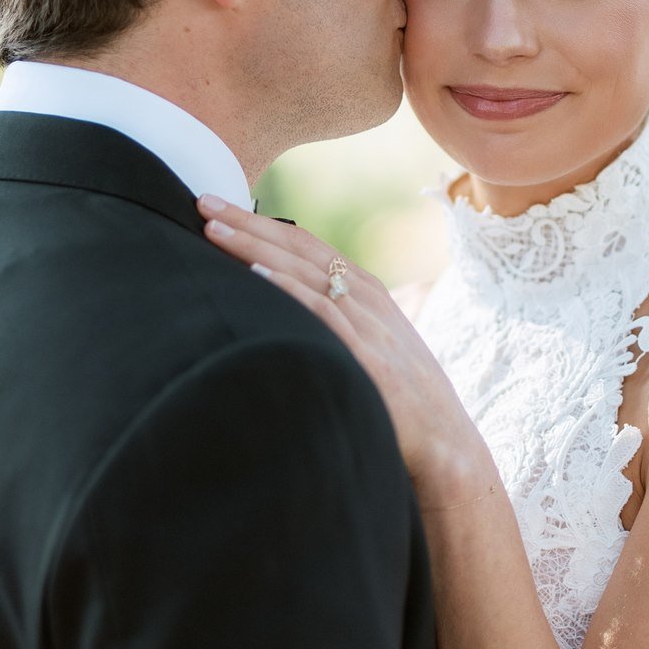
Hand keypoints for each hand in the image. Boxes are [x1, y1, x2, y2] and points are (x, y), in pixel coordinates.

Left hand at [195, 194, 491, 495]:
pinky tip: (257, 274)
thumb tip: (283, 314)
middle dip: (248, 222)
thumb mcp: (371, 349)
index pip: (306, 243)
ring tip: (213, 229)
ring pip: (304, 271)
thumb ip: (336, 325)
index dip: (262, 221)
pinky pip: (323, 314)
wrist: (447, 448)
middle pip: (298, 248)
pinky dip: (289, 290)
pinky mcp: (368, 358)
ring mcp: (370, 326)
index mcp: (366, 292)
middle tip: (201, 200)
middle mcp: (366, 300)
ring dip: (256, 246)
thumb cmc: (402, 403)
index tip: (218, 207)